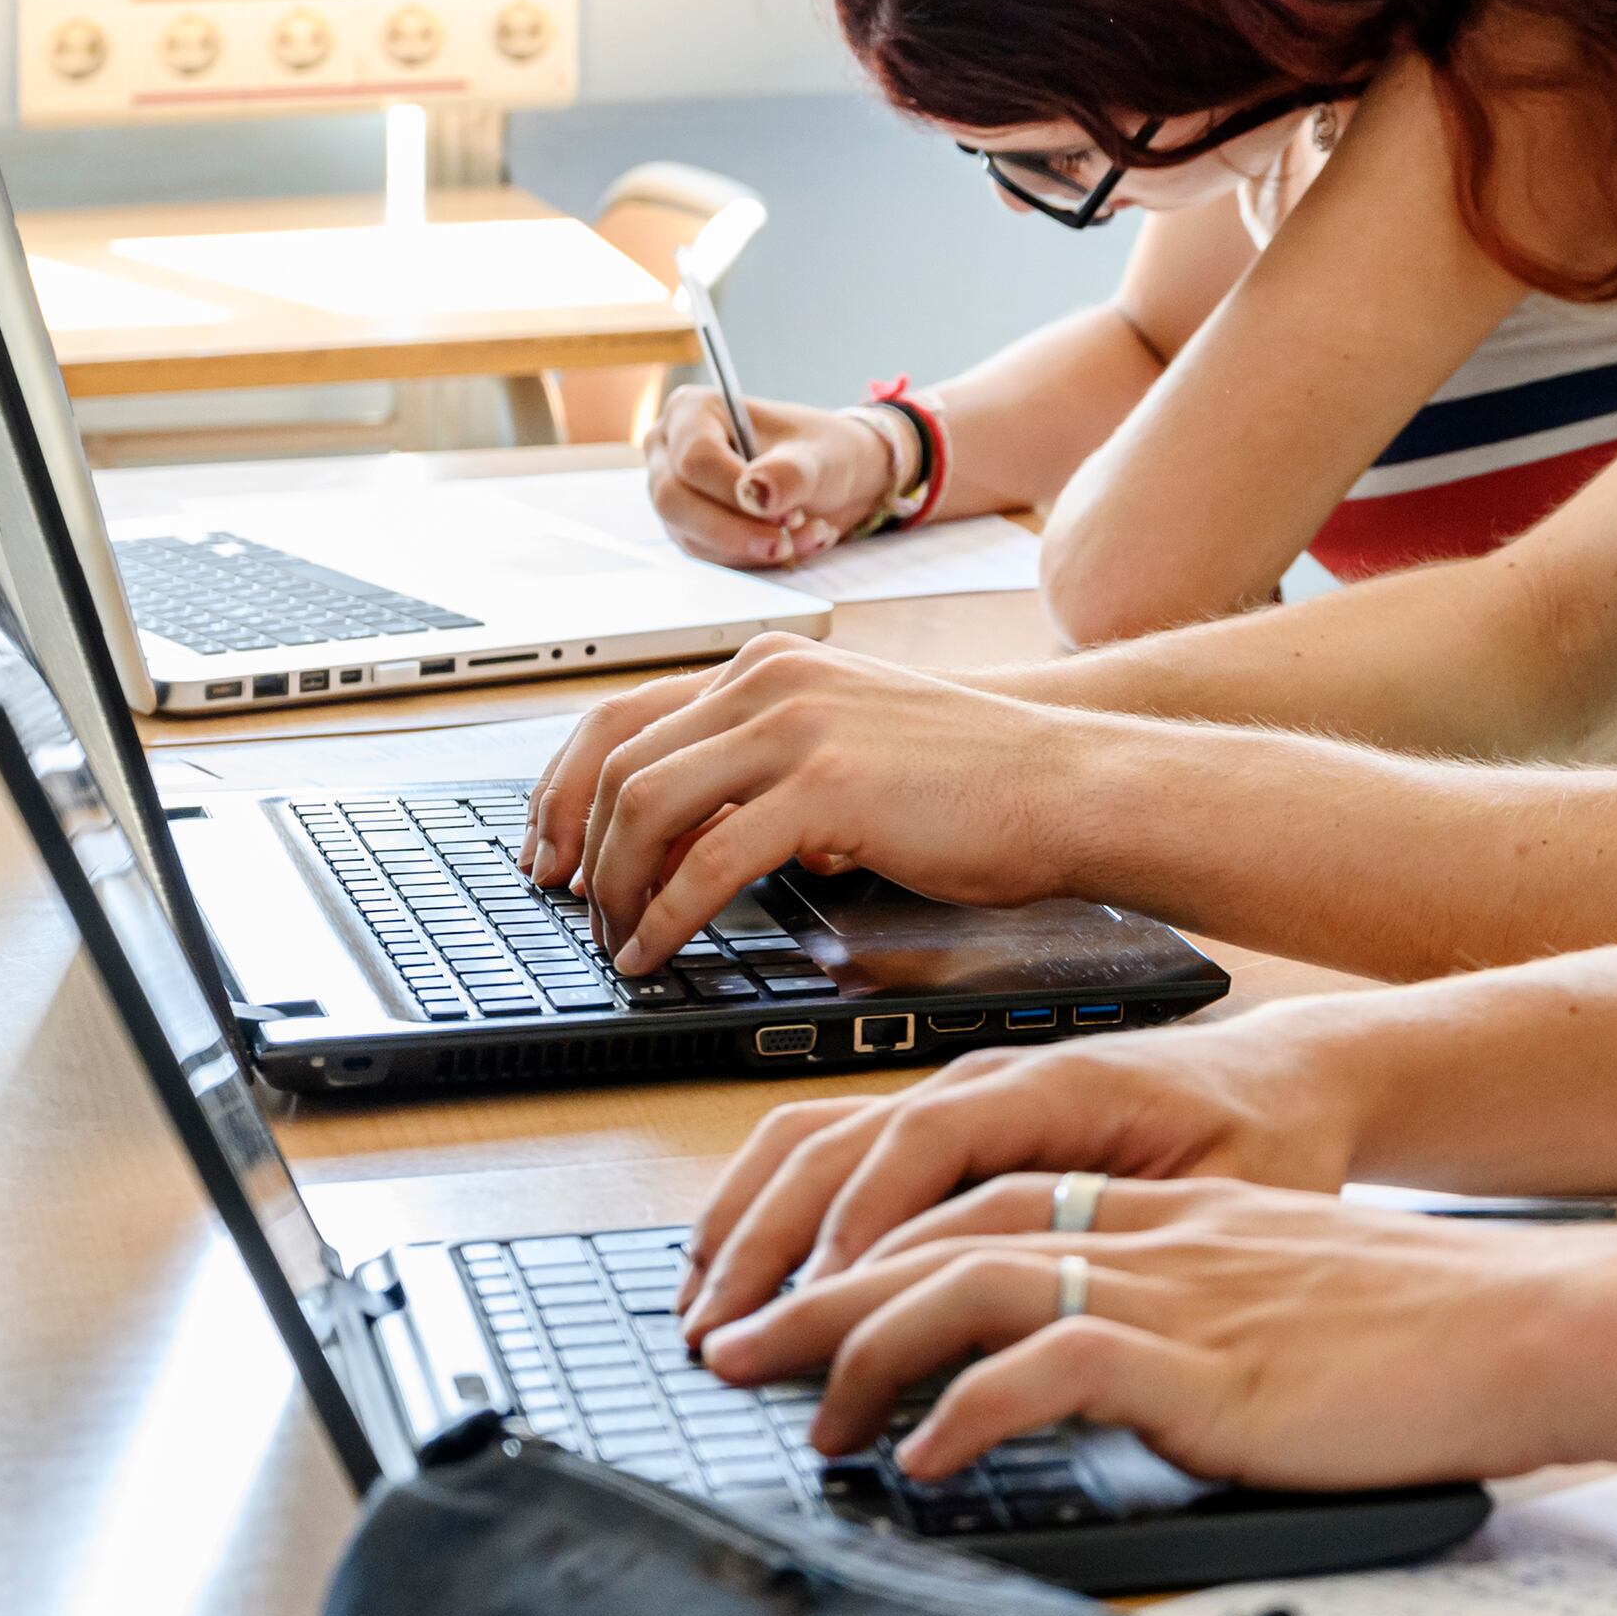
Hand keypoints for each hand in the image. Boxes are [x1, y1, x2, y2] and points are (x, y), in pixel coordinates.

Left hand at [519, 634, 1098, 966]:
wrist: (1069, 784)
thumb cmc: (974, 781)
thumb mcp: (845, 750)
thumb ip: (760, 772)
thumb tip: (675, 840)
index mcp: (770, 665)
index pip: (619, 713)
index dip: (562, 790)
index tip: (547, 851)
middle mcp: (771, 680)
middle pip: (616, 760)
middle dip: (576, 844)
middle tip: (571, 905)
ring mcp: (798, 727)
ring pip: (645, 805)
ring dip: (615, 885)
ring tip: (620, 936)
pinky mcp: (827, 787)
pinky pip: (708, 860)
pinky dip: (666, 915)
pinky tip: (658, 949)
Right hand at [647, 389, 899, 567]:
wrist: (833, 478)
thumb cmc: (822, 453)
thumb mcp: (820, 457)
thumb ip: (790, 472)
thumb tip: (755, 492)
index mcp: (693, 411)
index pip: (695, 457)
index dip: (734, 490)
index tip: (785, 512)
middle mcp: (669, 450)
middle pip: (675, 500)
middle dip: (735, 530)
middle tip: (785, 541)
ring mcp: (673, 492)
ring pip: (690, 535)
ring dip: (749, 548)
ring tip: (806, 536)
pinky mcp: (686, 527)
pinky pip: (706, 555)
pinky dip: (751, 559)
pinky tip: (792, 545)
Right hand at [677, 1012, 1367, 1336]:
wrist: (1290, 1083)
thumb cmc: (1268, 1140)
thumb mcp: (1234, 1193)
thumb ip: (1146, 1238)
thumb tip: (1062, 1305)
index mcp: (1056, 1086)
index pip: (926, 1141)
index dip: (864, 1221)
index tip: (821, 1300)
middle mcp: (986, 1081)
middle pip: (840, 1144)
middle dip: (767, 1240)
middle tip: (717, 1335)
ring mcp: (954, 1094)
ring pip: (813, 1142)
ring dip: (746, 1224)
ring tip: (700, 1311)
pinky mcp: (942, 1124)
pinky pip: (826, 1148)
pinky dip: (767, 1204)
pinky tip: (739, 1269)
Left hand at [696, 1175, 1616, 1487]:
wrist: (1533, 1322)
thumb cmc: (1420, 1334)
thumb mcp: (1275, 1306)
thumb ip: (1179, 1325)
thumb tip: (1084, 1385)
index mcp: (1162, 1211)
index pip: (973, 1197)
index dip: (864, 1242)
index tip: (787, 1301)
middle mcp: (1151, 1231)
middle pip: (939, 1228)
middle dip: (816, 1292)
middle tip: (730, 1353)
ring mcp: (1175, 1288)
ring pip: (969, 1280)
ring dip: (865, 1349)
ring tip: (808, 1416)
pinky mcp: (1208, 1357)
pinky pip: (1054, 1363)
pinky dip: (971, 1406)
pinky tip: (927, 1459)